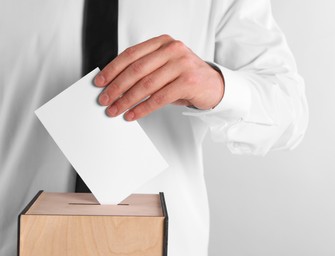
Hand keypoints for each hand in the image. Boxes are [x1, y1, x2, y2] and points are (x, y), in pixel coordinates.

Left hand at [94, 34, 224, 120]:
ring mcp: (182, 64)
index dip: (112, 69)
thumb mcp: (165, 67)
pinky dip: (143, 108)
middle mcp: (172, 50)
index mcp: (163, 43)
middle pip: (136, 69)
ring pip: (146, 84)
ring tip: (116, 110)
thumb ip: (145, 70)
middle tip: (105, 99)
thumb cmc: (186, 77)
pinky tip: (133, 114)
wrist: (214, 86)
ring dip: (127, 100)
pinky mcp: (188, 81)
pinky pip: (159, 98)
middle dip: (116, 87)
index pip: (131, 54)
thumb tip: (115, 85)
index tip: (100, 82)